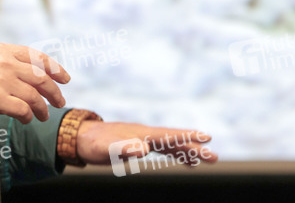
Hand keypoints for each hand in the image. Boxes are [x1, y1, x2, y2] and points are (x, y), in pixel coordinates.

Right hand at [0, 43, 69, 123]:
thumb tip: (30, 75)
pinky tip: (26, 119)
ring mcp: (1, 80)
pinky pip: (23, 109)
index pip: (37, 57)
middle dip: (54, 92)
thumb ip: (6, 62)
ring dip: (42, 108)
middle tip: (59, 101)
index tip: (65, 79)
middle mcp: (5, 63)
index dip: (55, 68)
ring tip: (42, 116)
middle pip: (41, 77)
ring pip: (35, 96)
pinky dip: (28, 116)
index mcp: (3, 50)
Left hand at [75, 121, 217, 165]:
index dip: (186, 137)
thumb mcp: (106, 148)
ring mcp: (143, 138)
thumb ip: (123, 148)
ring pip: (171, 145)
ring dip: (189, 151)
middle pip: (174, 140)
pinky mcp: (139, 144)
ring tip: (209, 159)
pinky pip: (163, 149)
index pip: (168, 135)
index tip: (207, 137)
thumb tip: (144, 149)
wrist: (79, 136)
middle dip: (194, 147)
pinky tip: (187, 161)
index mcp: (140, 133)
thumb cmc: (93, 143)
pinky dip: (177, 154)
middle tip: (215, 157)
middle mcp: (144, 134)